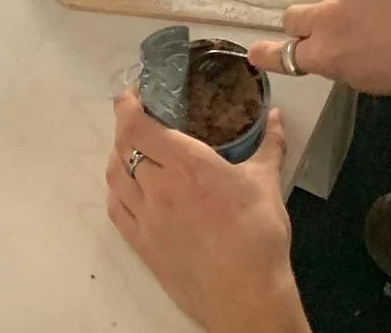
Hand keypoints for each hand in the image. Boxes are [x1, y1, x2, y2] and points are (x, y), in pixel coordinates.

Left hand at [106, 94, 307, 332]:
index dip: (127, 104)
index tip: (132, 93)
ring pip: (114, 178)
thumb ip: (269, 144)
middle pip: (123, 147)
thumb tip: (275, 117)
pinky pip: (116, 211)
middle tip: (141, 117)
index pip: (138, 126)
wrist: (246, 297)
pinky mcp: (142, 247)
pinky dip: (116, 191)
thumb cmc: (258, 236)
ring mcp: (146, 220)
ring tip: (132, 148)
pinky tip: (129, 187)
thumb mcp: (267, 182)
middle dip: (126, 126)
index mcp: (188, 165)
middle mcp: (159, 188)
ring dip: (118, 156)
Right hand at [248, 0, 390, 96]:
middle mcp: (326, 18)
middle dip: (305, 20)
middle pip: (292, 15)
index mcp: (325, 55)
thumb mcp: (366, 78)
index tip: (254, 51)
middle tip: (332, 23)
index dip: (268, 53)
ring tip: (385, 7)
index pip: (284, 53)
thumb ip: (338, 60)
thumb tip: (330, 46)